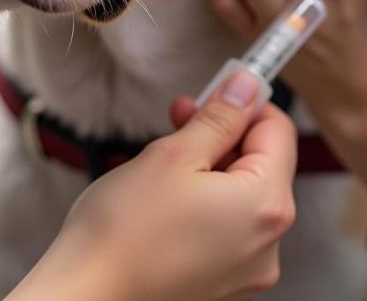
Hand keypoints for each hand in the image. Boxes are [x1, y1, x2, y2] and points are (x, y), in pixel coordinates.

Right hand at [11, 71, 296, 300]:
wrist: (88, 294)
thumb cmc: (125, 229)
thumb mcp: (174, 154)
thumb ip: (219, 118)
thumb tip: (246, 87)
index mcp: (266, 205)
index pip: (278, 131)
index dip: (246, 102)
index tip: (215, 89)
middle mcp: (268, 242)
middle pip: (261, 163)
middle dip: (222, 132)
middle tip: (180, 116)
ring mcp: (247, 267)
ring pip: (240, 193)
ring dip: (209, 164)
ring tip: (165, 157)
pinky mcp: (224, 282)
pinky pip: (227, 224)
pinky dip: (205, 200)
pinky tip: (167, 195)